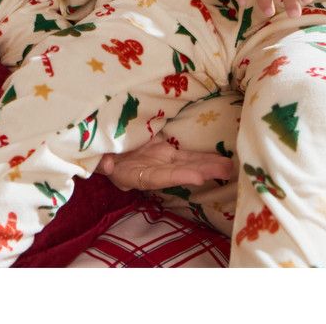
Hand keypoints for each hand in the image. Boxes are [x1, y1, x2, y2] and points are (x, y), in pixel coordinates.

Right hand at [96, 133, 233, 190]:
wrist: (99, 147)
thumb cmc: (96, 152)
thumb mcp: (95, 156)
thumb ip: (100, 161)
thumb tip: (103, 163)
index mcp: (132, 173)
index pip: (158, 176)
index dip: (177, 176)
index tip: (197, 177)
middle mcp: (150, 169)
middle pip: (179, 171)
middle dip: (201, 172)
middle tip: (223, 172)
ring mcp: (159, 160)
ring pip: (187, 163)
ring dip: (208, 164)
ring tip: (229, 166)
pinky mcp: (164, 150)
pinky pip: (185, 154)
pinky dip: (202, 156)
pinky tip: (220, 159)